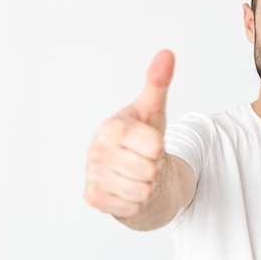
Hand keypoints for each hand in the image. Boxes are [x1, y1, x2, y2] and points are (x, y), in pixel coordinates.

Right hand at [85, 50, 174, 217]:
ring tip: (138, 174)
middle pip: (150, 169)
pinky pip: (133, 206)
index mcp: (112, 127)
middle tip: (145, 161)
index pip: (155, 145)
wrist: (134, 170)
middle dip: (154, 167)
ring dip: (147, 186)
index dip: (159, 147)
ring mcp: (93, 175)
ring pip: (143, 190)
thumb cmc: (145, 138)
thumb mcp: (154, 110)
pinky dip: (138, 201)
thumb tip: (167, 53)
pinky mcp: (94, 198)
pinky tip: (129, 189)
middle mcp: (96, 150)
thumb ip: (159, 83)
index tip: (150, 143)